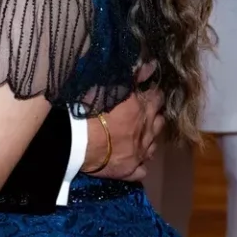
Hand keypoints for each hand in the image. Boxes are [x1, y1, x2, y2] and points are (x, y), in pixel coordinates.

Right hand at [86, 63, 165, 181]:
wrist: (77, 142)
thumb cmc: (90, 110)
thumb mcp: (111, 86)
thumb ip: (134, 76)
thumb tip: (152, 66)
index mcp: (142, 108)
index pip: (157, 97)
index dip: (153, 94)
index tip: (148, 92)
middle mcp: (146, 131)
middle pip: (159, 121)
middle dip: (154, 116)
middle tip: (144, 113)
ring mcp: (140, 153)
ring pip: (154, 145)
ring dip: (149, 138)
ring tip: (140, 135)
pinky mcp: (130, 170)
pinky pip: (142, 169)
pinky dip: (141, 164)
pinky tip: (135, 160)